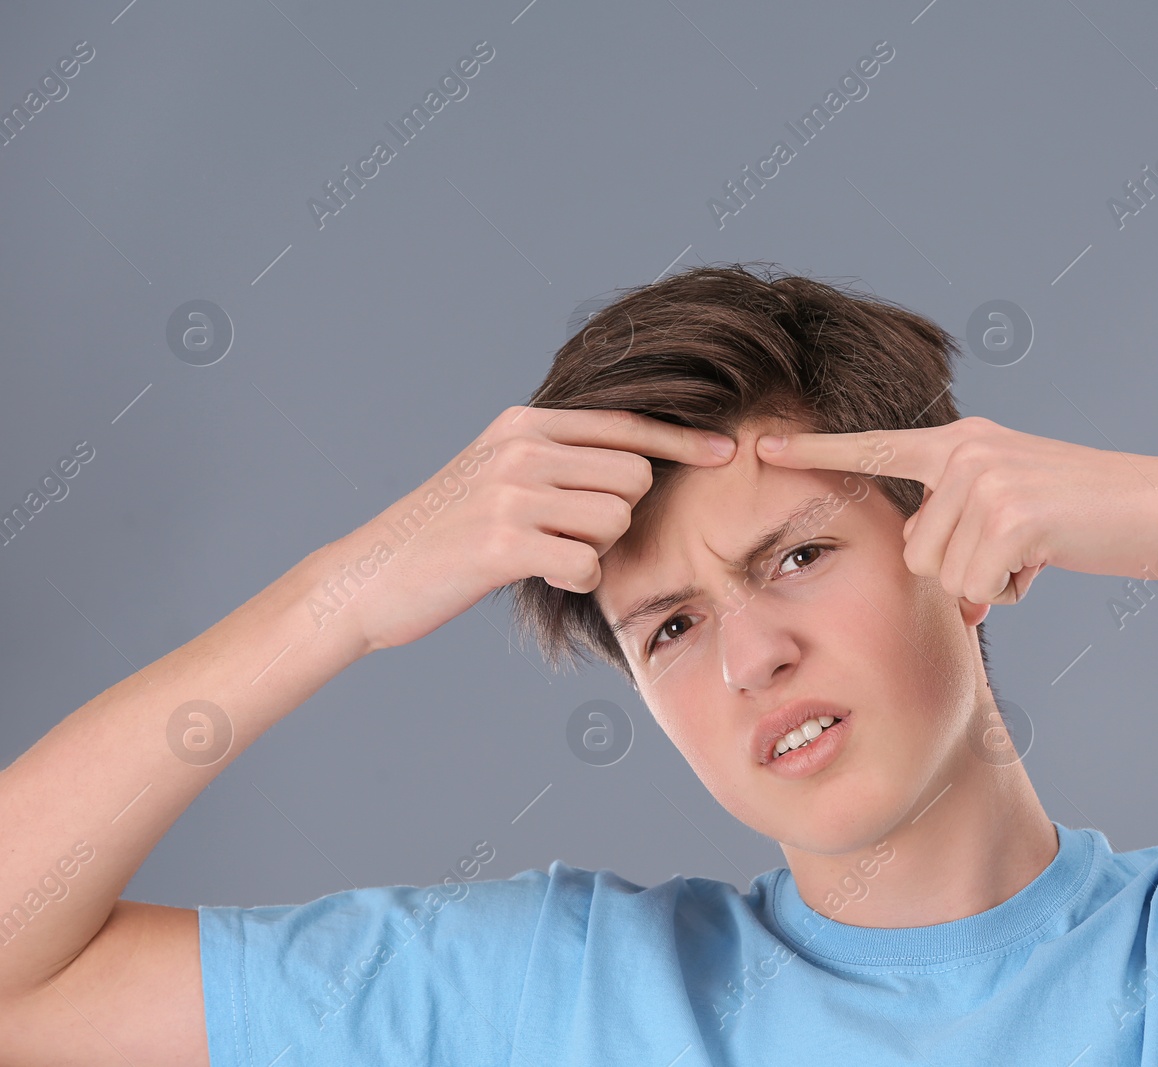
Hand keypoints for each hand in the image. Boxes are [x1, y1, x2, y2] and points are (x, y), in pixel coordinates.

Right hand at [323, 406, 734, 651]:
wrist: (373, 575)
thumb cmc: (449, 531)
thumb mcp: (499, 470)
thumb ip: (558, 456)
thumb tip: (638, 460)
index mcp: (525, 424)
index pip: (626, 425)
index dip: (683, 442)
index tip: (728, 452)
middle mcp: (522, 448)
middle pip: (633, 477)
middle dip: (620, 514)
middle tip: (572, 534)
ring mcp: (511, 493)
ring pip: (615, 519)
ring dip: (595, 549)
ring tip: (547, 552)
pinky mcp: (503, 544)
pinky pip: (586, 564)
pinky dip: (576, 580)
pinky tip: (541, 575)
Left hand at [755, 416, 1157, 606]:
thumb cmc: (1093, 516)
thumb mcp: (1016, 510)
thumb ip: (966, 532)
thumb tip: (952, 602)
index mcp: (960, 442)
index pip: (875, 448)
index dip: (816, 451)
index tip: (761, 444)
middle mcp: (965, 451)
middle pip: (915, 553)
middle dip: (962, 573)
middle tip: (1021, 551)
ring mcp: (985, 480)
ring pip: (944, 576)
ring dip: (990, 584)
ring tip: (1039, 551)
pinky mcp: (1009, 515)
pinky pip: (977, 588)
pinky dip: (1012, 592)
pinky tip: (1049, 561)